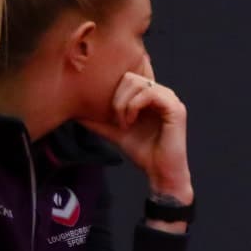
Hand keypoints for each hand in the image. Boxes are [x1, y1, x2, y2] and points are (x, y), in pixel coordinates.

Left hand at [80, 60, 192, 201]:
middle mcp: (163, 94)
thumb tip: (74, 113)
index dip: (113, 94)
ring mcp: (171, 100)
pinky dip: (134, 107)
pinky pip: (149, 94)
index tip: (111, 117)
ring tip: (124, 123)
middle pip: (130, 77)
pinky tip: (131, 122)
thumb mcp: (116, 133)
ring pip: (138, 83)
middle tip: (117, 121)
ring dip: (124, 104)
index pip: (127, 78)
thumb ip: (99, 122)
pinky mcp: (176, 109)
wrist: (161, 172)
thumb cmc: (143, 153)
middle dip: (117, 98)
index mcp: (152, 97)